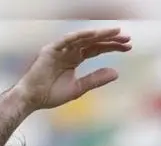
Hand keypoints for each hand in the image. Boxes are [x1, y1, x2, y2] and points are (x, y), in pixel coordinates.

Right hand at [14, 27, 131, 110]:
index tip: (128, 47)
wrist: (32, 99)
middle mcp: (68, 51)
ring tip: (116, 33)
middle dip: (110, 39)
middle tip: (128, 38)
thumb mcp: (78, 88)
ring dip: (99, 35)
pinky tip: (93, 34)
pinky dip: (79, 36)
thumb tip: (116, 72)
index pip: (96, 49)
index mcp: (74, 59)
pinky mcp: (50, 50)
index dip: (112, 47)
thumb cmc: (51, 95)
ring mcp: (60, 49)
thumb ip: (95, 79)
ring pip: (83, 38)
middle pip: (93, 42)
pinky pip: (66, 40)